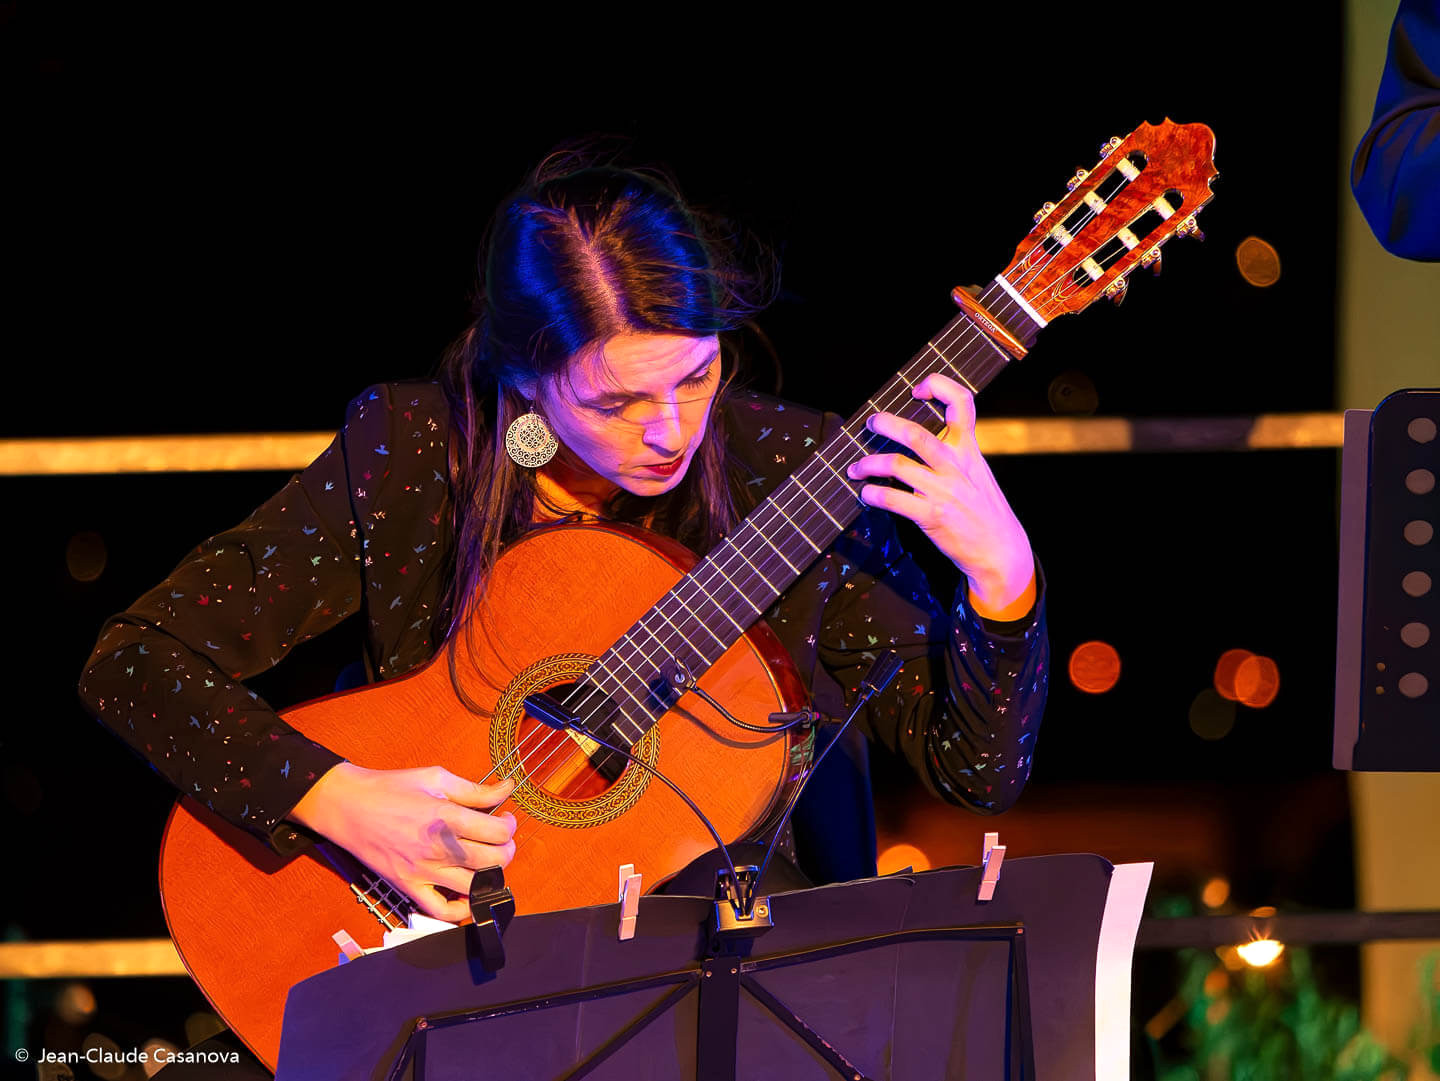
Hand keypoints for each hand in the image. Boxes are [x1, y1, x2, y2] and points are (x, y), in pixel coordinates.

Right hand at [289, 763, 516, 921]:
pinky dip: (461, 910)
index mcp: (446, 817)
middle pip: (494, 861)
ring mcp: (422, 872)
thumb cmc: (391, 788)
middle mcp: (438, 849)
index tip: (505, 819)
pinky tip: (467, 895)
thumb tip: (508, 788)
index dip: (510, 825)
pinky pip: (441, 911)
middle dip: (507, 850)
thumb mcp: (436, 778)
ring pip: (474, 887)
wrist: (347, 806)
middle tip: (500, 839)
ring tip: (487, 862)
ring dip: (491, 877)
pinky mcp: (408, 886)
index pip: (497, 832)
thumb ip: (475, 789)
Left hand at [846, 373, 1035, 620]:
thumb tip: (920, 438)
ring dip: (868, 463)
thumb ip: (956, 453)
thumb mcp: (978, 473)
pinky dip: (873, 494)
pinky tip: (866, 494)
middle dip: (885, 424)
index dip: (938, 386)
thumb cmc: (985, 511)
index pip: (961, 403)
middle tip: (871, 424)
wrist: (1002, 551)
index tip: (917, 390)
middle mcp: (955, 465)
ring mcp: (943, 490)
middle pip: (915, 433)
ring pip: (896, 464)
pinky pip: (893, 499)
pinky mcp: (931, 515)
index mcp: (969, 450)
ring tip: (857, 468)